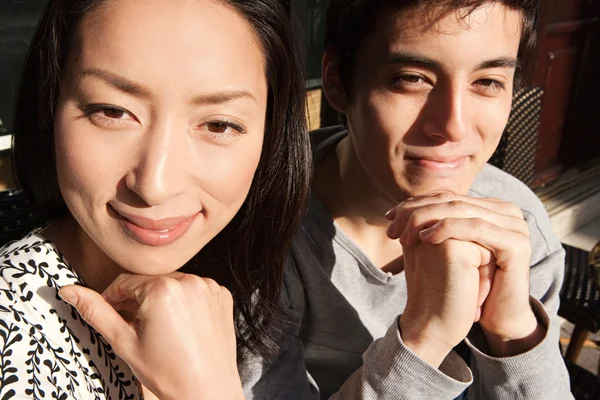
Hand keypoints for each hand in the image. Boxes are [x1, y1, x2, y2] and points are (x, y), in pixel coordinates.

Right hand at [58, 273, 243, 399]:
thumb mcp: (124, 342)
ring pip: (174, 284)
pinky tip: (183, 326)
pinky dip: (186, 302)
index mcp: (163, 289)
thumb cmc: (166, 371)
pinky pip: (195, 290)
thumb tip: (69, 290)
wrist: (207, 390)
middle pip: (151, 282)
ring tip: (161, 330)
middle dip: (139, 300)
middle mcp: (190, 281)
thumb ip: (96, 312)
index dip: (113, 299)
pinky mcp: (222, 295)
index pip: (125, 282)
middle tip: (136, 328)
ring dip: (163, 299)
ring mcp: (209, 287)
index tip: (112, 317)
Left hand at [388, 192, 540, 355]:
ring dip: (426, 219)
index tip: (389, 216)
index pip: (447, 195)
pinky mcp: (516, 243)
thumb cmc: (470, 285)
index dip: (415, 203)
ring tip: (403, 235)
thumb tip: (400, 208)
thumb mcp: (450, 248)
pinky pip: (475, 228)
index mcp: (492, 208)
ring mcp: (515, 225)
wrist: (498, 317)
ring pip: (460, 210)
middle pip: (452, 200)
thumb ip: (436, 225)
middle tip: (391, 225)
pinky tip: (425, 238)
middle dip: (416, 211)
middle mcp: (507, 211)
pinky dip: (447, 229)